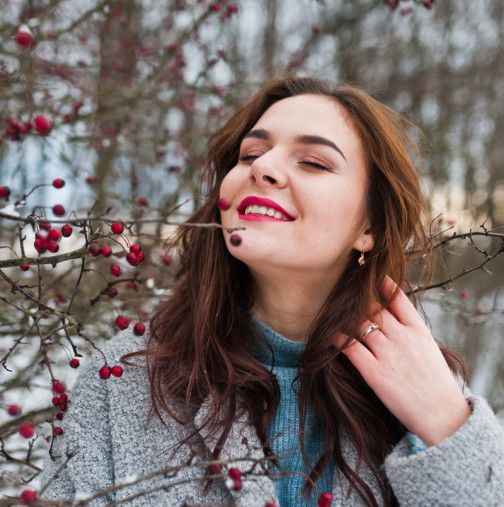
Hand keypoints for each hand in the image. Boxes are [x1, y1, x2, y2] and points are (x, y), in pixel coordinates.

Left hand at [342, 276, 470, 446]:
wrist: (442, 415)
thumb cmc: (435, 382)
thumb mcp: (428, 347)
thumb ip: (410, 329)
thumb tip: (390, 315)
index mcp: (417, 329)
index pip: (397, 297)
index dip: (382, 284)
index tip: (370, 276)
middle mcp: (402, 336)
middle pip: (373, 307)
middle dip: (358, 300)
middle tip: (343, 295)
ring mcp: (387, 353)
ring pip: (359, 323)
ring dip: (345, 317)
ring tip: (334, 313)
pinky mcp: (375, 372)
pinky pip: (351, 347)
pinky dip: (339, 338)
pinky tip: (332, 334)